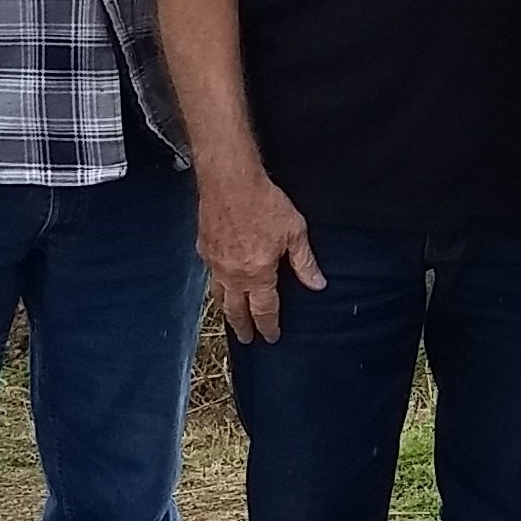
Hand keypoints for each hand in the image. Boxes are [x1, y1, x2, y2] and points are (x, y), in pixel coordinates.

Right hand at [197, 165, 320, 341]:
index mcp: (258, 275)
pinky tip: (220, 283)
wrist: (229, 181)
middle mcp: (233, 275)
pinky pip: (209, 274)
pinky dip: (216, 285)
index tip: (271, 338)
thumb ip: (304, 262)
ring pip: (219, 296)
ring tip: (231, 318)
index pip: (264, 310)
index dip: (268, 326)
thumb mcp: (294, 232)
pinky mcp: (203, 248)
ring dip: (226, 310)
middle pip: (236, 311)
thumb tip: (317, 285)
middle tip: (246, 339)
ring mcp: (214, 263)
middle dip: (242, 327)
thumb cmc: (264, 203)